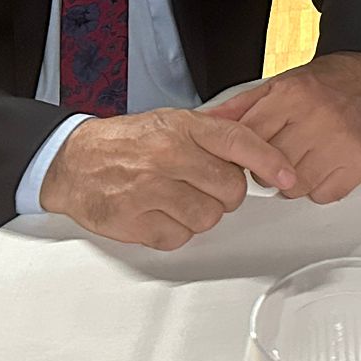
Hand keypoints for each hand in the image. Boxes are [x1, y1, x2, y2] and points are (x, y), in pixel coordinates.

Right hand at [38, 107, 297, 249]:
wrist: (73, 162)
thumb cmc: (126, 142)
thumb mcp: (171, 122)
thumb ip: (213, 135)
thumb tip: (257, 151)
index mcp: (182, 128)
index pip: (239, 142)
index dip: (270, 161)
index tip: (287, 177)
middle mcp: (169, 156)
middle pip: (230, 189)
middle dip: (224, 192)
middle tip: (202, 184)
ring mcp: (151, 190)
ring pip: (208, 217)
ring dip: (199, 213)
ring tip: (176, 197)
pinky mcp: (136, 222)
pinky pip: (180, 237)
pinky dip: (174, 230)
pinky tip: (158, 212)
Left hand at [223, 51, 360, 202]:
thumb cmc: (327, 84)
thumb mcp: (280, 84)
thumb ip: (241, 107)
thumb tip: (206, 122)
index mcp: (295, 95)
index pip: (250, 139)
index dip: (246, 150)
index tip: (249, 152)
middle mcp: (320, 118)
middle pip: (271, 167)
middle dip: (269, 166)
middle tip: (281, 153)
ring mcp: (342, 143)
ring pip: (295, 187)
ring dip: (293, 179)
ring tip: (303, 158)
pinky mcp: (360, 164)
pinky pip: (323, 195)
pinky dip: (320, 186)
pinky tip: (324, 165)